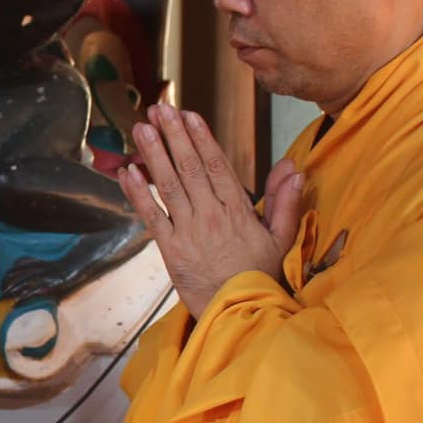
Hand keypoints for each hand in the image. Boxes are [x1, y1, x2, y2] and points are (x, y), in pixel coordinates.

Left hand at [116, 103, 306, 318]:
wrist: (239, 313)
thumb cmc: (258, 275)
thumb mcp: (281, 238)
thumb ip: (286, 201)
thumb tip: (294, 167)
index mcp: (238, 210)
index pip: (218, 165)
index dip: (201, 138)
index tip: (189, 115)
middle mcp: (212, 215)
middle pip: (190, 167)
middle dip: (174, 135)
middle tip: (159, 109)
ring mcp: (189, 231)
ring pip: (169, 185)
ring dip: (154, 154)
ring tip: (142, 128)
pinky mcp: (170, 249)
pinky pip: (152, 216)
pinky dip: (138, 194)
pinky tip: (128, 172)